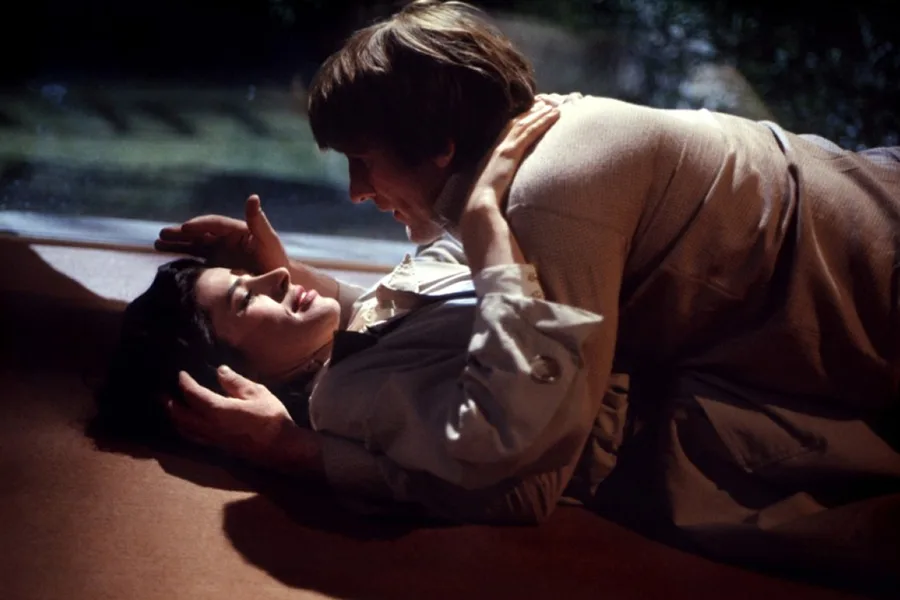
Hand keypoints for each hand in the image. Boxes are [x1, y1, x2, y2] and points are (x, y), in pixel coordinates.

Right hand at [155, 194, 289, 272]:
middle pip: (199, 233)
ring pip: (193, 245)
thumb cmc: (276, 259)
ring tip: (157, 243)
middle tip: (162, 233)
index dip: (200, 225)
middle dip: (181, 233)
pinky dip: (182, 257)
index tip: (185, 228)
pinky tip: (167, 258)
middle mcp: (225, 238)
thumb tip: (253, 197)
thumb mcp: (268, 240)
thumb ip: (258, 222)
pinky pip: (196, 258)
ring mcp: (219, 251)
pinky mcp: (216, 264)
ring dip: (176, 243)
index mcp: (236, 230)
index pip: (214, 224)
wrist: (279, 280)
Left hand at [167, 366, 314, 469]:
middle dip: (170, 403)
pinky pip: (194, 438)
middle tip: (162, 394)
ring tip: (172, 409)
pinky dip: (186, 429)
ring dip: (175, 418)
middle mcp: (209, 426)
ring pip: (185, 430)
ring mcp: (213, 440)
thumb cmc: (271, 418)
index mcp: (218, 410)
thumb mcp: (257, 393)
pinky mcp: (219, 448)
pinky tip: (189, 426)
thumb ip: (236, 382)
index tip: (181, 374)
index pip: (193, 395)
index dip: (185, 383)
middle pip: (181, 416)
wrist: (282, 448)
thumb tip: (220, 370)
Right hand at [464, 98, 559, 215]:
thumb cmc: (485, 206)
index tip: (532, 112)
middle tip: (546, 102)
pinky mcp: (509, 153)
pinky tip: (554, 116)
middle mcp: (495, 148)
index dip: (520, 120)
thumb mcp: (493, 191)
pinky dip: (541, 122)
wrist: (478, 208)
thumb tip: (508, 190)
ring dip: (539, 113)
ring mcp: (502, 149)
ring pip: (523, 124)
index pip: (506, 132)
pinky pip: (528, 132)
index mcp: (490, 156)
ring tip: (555, 106)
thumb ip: (501, 186)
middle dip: (531, 111)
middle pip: (515, 122)